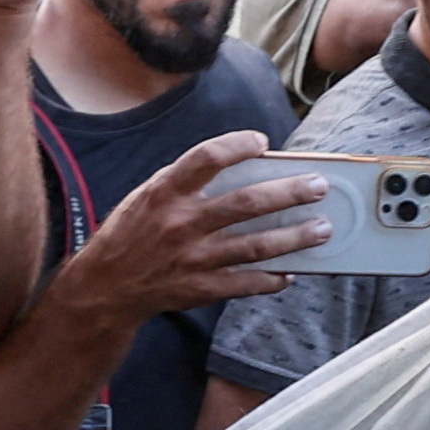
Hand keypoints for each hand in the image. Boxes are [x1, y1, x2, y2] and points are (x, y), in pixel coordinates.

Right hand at [60, 127, 334, 317]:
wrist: (105, 286)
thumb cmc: (132, 233)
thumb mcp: (148, 196)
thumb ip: (187, 183)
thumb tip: (242, 168)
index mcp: (165, 192)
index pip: (206, 158)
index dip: (237, 145)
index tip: (262, 142)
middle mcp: (181, 223)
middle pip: (246, 203)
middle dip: (289, 193)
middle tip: (319, 186)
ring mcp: (193, 258)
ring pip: (256, 246)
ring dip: (295, 237)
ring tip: (324, 229)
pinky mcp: (201, 288)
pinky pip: (246, 283)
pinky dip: (272, 279)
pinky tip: (292, 272)